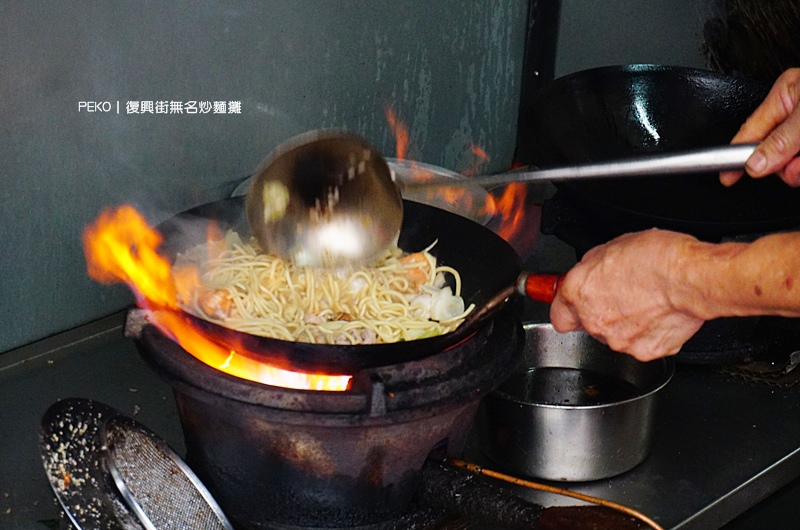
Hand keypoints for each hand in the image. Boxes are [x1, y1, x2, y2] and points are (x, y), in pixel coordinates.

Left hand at [549, 229, 704, 361]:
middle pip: (589, 325)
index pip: (558, 314)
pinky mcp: (646, 352)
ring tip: (645, 302)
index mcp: (579, 292)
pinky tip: (658, 314)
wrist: (691, 278)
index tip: (573, 305)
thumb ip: (593, 266)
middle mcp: (595, 321)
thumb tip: (592, 271)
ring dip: (625, 323)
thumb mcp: (612, 247)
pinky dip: (649, 333)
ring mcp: (620, 340)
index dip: (568, 308)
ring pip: (615, 336)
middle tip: (621, 294)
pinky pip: (642, 344)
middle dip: (602, 312)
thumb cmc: (658, 258)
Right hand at [720, 68, 799, 186]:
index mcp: (786, 94)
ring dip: (799, 168)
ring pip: (791, 160)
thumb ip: (782, 139)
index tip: (727, 176)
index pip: (750, 131)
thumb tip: (755, 163)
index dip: (736, 156)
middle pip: (773, 150)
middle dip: (782, 164)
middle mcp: (797, 111)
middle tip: (796, 167)